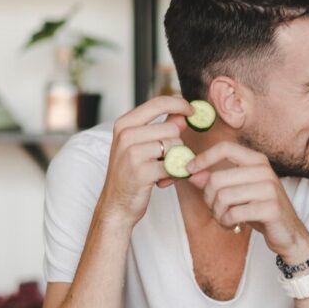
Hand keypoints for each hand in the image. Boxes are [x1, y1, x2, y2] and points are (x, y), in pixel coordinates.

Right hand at [99, 96, 190, 226]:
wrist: (116, 204)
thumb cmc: (130, 173)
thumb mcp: (140, 145)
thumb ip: (161, 127)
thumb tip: (182, 115)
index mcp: (124, 124)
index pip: (158, 103)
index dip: (180, 104)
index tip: (192, 111)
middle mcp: (126, 135)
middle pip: (172, 128)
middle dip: (176, 144)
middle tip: (165, 159)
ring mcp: (132, 153)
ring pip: (175, 146)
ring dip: (175, 160)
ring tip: (161, 170)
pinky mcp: (142, 172)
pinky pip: (174, 166)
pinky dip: (175, 174)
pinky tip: (163, 181)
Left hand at [185, 142, 308, 261]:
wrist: (288, 233)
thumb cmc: (261, 210)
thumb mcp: (238, 192)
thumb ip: (216, 181)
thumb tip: (192, 173)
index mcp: (257, 160)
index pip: (226, 148)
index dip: (204, 157)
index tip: (189, 170)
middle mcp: (264, 170)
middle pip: (217, 179)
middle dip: (208, 199)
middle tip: (215, 210)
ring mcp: (269, 188)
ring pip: (223, 197)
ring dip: (217, 214)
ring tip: (224, 219)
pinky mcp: (270, 208)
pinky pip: (234, 213)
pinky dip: (227, 222)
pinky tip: (233, 225)